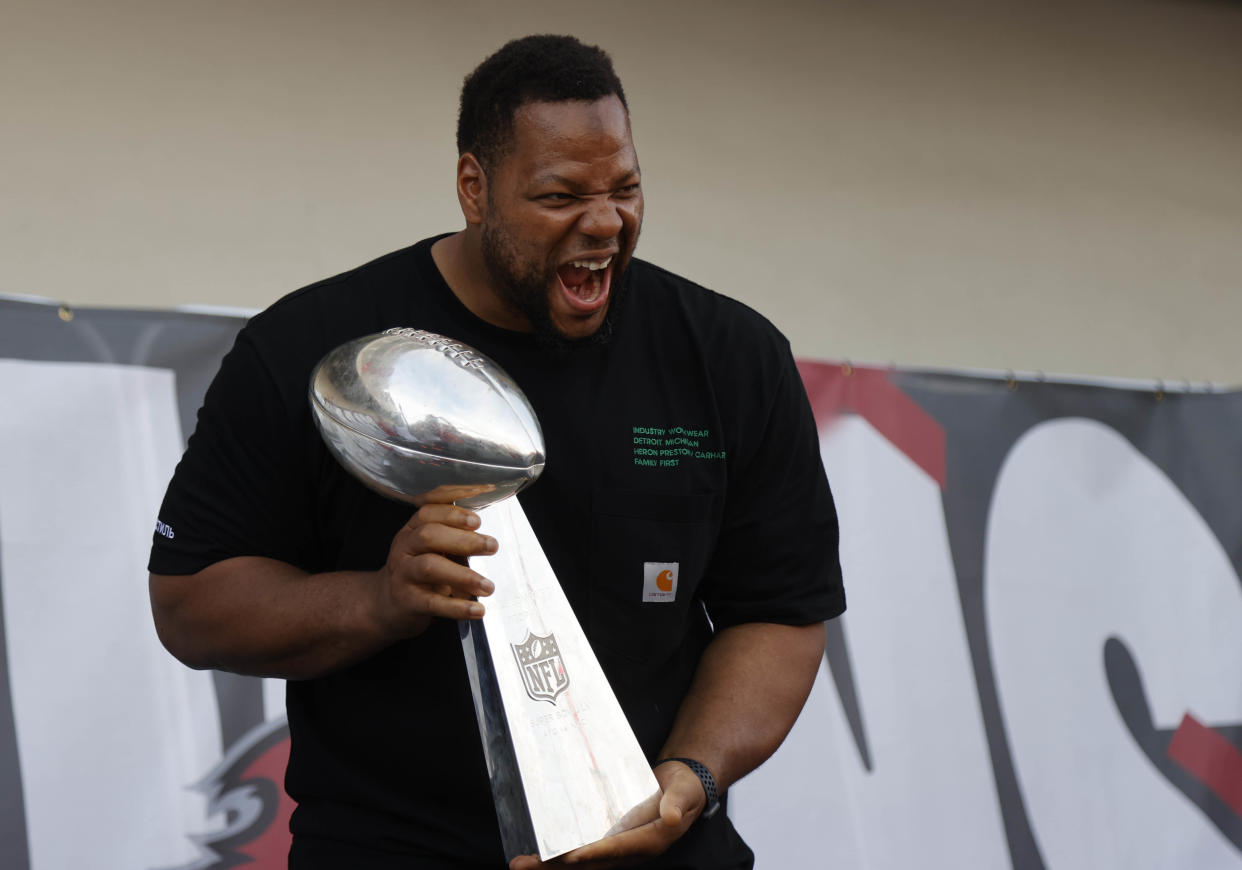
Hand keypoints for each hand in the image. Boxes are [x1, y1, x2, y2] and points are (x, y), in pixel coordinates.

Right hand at [371, 503, 497, 639]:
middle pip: (429, 535)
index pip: (428, 512)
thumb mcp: (431, 548)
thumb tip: (489, 538)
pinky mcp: (407, 601)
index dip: (453, 513)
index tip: (477, 521)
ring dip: (463, 575)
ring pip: (430, 567)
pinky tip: (478, 610)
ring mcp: (403, 574)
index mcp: (412, 529)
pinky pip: (433, 603)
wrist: (386, 605)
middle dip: (463, 539)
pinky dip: (457, 607)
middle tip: (492, 546)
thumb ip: (454, 538)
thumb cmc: (418, 571)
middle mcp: (405, 547)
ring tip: (488, 586)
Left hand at [508, 761, 705, 868]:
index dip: (594, 853)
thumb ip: (677, 803)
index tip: (569, 857)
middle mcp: (631, 850)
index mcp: (650, 840)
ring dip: (552, 865)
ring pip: (582, 863)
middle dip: (556, 866)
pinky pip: (584, 853)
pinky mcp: (612, 841)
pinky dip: (562, 857)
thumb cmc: (684, 788)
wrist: (684, 788)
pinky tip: (541, 854)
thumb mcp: (684, 792)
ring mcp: (620, 848)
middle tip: (522, 864)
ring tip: (520, 863)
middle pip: (591, 863)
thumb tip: (673, 819)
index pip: (617, 849)